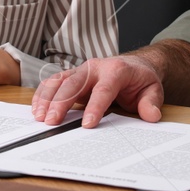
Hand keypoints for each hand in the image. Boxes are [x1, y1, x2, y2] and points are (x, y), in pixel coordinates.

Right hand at [30, 55, 164, 127]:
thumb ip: (151, 103)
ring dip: (47, 98)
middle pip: (74, 83)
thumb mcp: (153, 90)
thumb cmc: (140, 80)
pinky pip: (53, 82)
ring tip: (39, 116)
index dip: (94, 107)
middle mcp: (95, 67)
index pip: (103, 89)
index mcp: (116, 70)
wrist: (134, 66)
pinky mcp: (72, 76)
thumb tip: (150, 115)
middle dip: (61, 102)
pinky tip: (37, 108)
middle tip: (52, 121)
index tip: (87, 124)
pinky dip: (43, 94)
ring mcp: (81, 70)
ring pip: (59, 80)